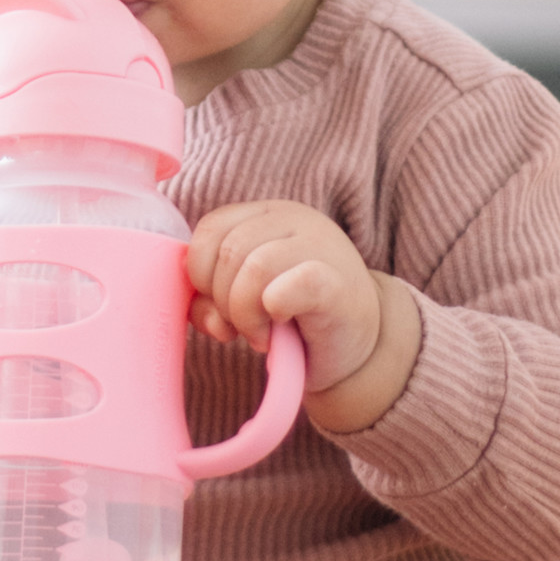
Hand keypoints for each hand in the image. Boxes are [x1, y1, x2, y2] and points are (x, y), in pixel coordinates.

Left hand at [186, 200, 419, 430]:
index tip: (217, 305)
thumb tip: (204, 316)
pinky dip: (272, 310)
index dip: (200, 272)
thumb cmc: (295, 318)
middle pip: (228, 250)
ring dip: (244, 313)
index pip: (211, 227)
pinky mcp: (337, 283)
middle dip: (222, 299)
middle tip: (241, 327)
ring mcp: (320, 246)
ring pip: (253, 266)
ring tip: (260, 335)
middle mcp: (294, 219)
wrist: (359, 345)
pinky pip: (290, 285)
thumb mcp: (243, 301)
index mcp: (266, 215)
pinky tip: (280, 327)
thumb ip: (212, 300)